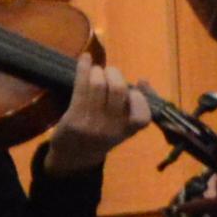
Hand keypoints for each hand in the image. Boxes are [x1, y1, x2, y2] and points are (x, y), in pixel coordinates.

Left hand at [41, 53, 149, 176]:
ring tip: (95, 72)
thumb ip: (134, 107)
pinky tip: (85, 58)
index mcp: (127, 131)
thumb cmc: (101, 136)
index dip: (139, 97)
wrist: (72, 157)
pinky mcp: (75, 117)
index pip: (142, 115)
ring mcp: (92, 124)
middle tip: (109, 73)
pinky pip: (81, 86)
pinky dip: (83, 67)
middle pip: (118, 90)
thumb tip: (143, 81)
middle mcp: (111, 129)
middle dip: (114, 73)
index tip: (134, 87)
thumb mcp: (122, 128)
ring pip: (98, 85)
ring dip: (97, 71)